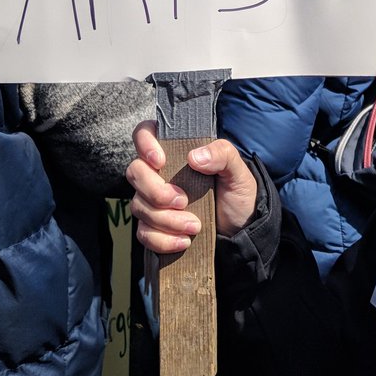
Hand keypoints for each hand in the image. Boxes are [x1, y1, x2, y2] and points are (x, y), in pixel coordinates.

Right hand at [127, 122, 258, 253]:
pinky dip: (162, 240)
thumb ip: (222, 154)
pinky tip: (184, 242)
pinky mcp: (153, 226)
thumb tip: (194, 157)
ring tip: (195, 226)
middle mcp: (158, 173)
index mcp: (175, 151)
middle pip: (135, 172)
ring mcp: (152, 200)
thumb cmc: (236, 192)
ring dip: (166, 220)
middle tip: (182, 201)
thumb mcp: (237, 171)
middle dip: (155, 191)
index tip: (161, 161)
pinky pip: (143, 233)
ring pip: (139, 206)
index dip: (144, 144)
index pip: (144, 133)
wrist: (240, 229)